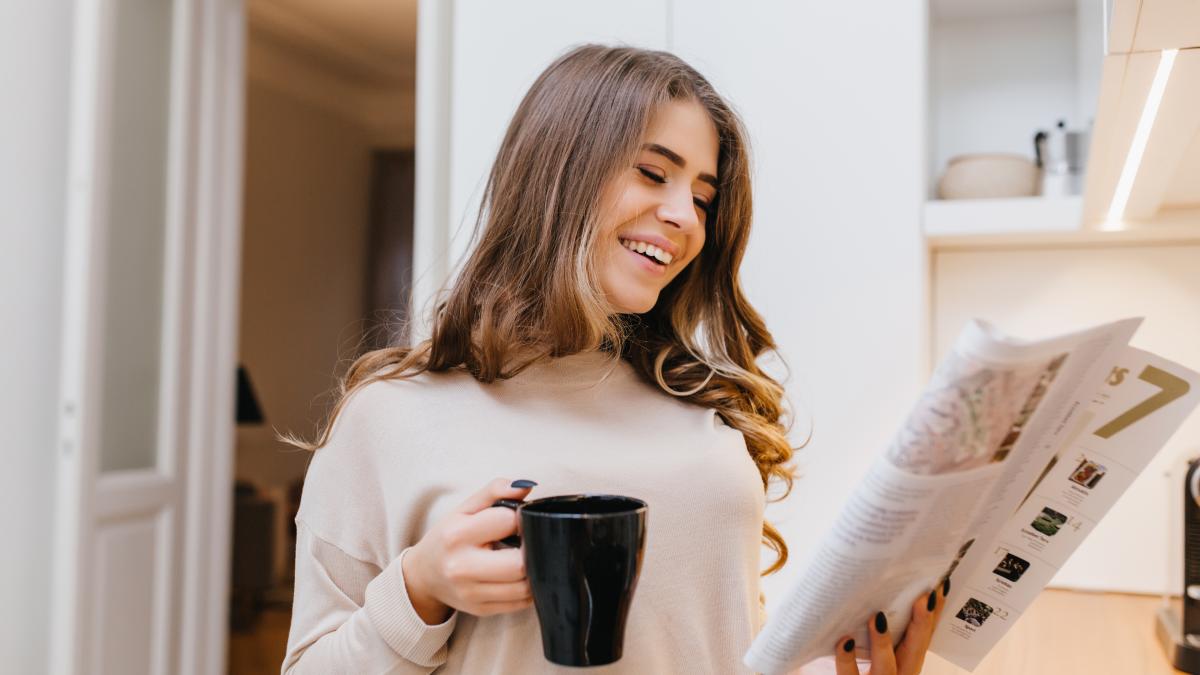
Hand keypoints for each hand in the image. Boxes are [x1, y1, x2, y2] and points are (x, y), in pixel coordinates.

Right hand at [401, 477, 536, 623]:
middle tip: (524, 541)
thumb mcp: (465, 509)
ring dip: (533, 569)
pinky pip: (521, 602)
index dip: (518, 517)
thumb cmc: (448, 537)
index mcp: (456, 535)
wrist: (424, 575)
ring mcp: (471, 593)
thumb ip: (494, 491)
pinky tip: (520, 575)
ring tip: (523, 557)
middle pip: (519, 562)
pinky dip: (528, 587)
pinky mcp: (482, 609)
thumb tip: (526, 486)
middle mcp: (461, 568)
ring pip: (525, 586)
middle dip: (529, 548)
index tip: (515, 519)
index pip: (507, 521)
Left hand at [832, 579, 948, 674]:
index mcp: (908, 662)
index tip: (940, 586)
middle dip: (921, 625)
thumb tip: (886, 590)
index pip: (925, 637)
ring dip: (882, 642)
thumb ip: (893, 630)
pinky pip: (850, 674)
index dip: (934, 615)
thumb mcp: (890, 653)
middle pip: (913, 652)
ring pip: (885, 666)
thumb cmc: (873, 667)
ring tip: (877, 618)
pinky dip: (847, 658)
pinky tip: (844, 641)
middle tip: (925, 598)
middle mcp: (899, 673)